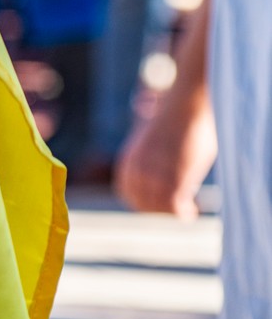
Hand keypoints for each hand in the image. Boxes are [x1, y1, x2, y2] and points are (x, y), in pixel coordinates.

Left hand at [114, 97, 216, 218]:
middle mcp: (137, 170)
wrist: (186, 105)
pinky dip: (183, 213)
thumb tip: (145, 108)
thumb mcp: (154, 136)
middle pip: (142, 203)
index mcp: (129, 159)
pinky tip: (191, 212)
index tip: (156, 204)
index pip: (127, 192)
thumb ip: (149, 144)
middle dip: (158, 209)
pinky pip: (174, 208)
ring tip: (186, 211)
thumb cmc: (175, 117)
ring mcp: (154, 176)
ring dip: (172, 212)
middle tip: (176, 209)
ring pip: (159, 208)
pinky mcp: (174, 180)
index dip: (141, 201)